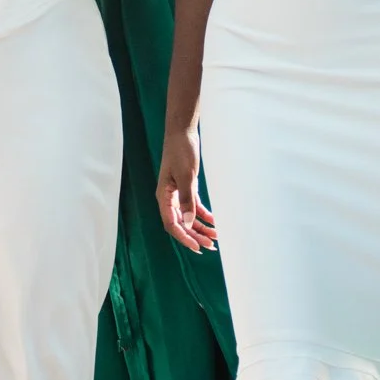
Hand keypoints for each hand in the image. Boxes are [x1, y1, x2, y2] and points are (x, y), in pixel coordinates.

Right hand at [156, 127, 217, 252]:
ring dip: (201, 228)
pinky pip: (195, 207)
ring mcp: (178, 193)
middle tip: (211, 245)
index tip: (197, 247)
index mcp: (164, 196)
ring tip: (215, 237)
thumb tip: (188, 222)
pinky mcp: (187, 187)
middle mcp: (169, 198)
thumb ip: (187, 200)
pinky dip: (204, 215)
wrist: (183, 133)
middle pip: (181, 223)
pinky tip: (215, 222)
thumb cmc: (181, 151)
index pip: (171, 224)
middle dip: (195, 236)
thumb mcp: (186, 176)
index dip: (184, 237)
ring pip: (188, 217)